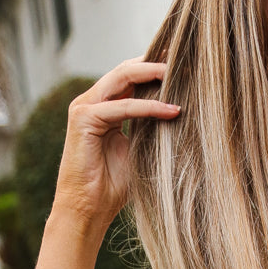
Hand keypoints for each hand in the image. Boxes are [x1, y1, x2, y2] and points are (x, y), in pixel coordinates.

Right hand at [52, 57, 179, 236]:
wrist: (89, 209)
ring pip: (122, 78)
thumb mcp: (139, 150)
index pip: (130, 78)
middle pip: (126, 70)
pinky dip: (149, 107)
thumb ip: (151, 128)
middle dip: (155, 63)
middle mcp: (92, 102)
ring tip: (180, 74)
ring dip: (152, 74)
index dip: (154, 69)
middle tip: (183, 59)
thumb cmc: (113, 187)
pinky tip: (172, 110)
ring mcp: (85, 107)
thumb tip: (180, 112)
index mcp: (105, 107)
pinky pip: (123, 106)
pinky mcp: (83, 118)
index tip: (182, 64)